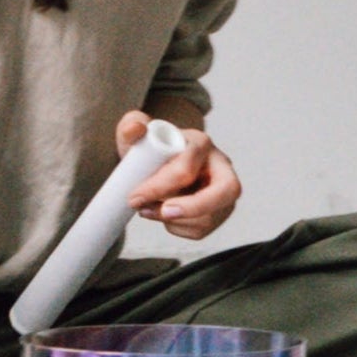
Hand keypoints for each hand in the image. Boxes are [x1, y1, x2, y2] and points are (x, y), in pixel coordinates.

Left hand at [119, 109, 241, 242]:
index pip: (188, 167)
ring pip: (211, 217)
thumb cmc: (150, 150)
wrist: (156, 166)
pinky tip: (164, 216)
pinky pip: (203, 230)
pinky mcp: (220, 211)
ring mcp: (224, 191)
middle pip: (226, 190)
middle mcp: (221, 166)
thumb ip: (130, 126)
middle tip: (163, 212)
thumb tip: (135, 128)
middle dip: (192, 208)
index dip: (160, 186)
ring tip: (150, 211)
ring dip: (176, 221)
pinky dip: (179, 229)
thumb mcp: (137, 136)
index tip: (135, 196)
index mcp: (201, 143)